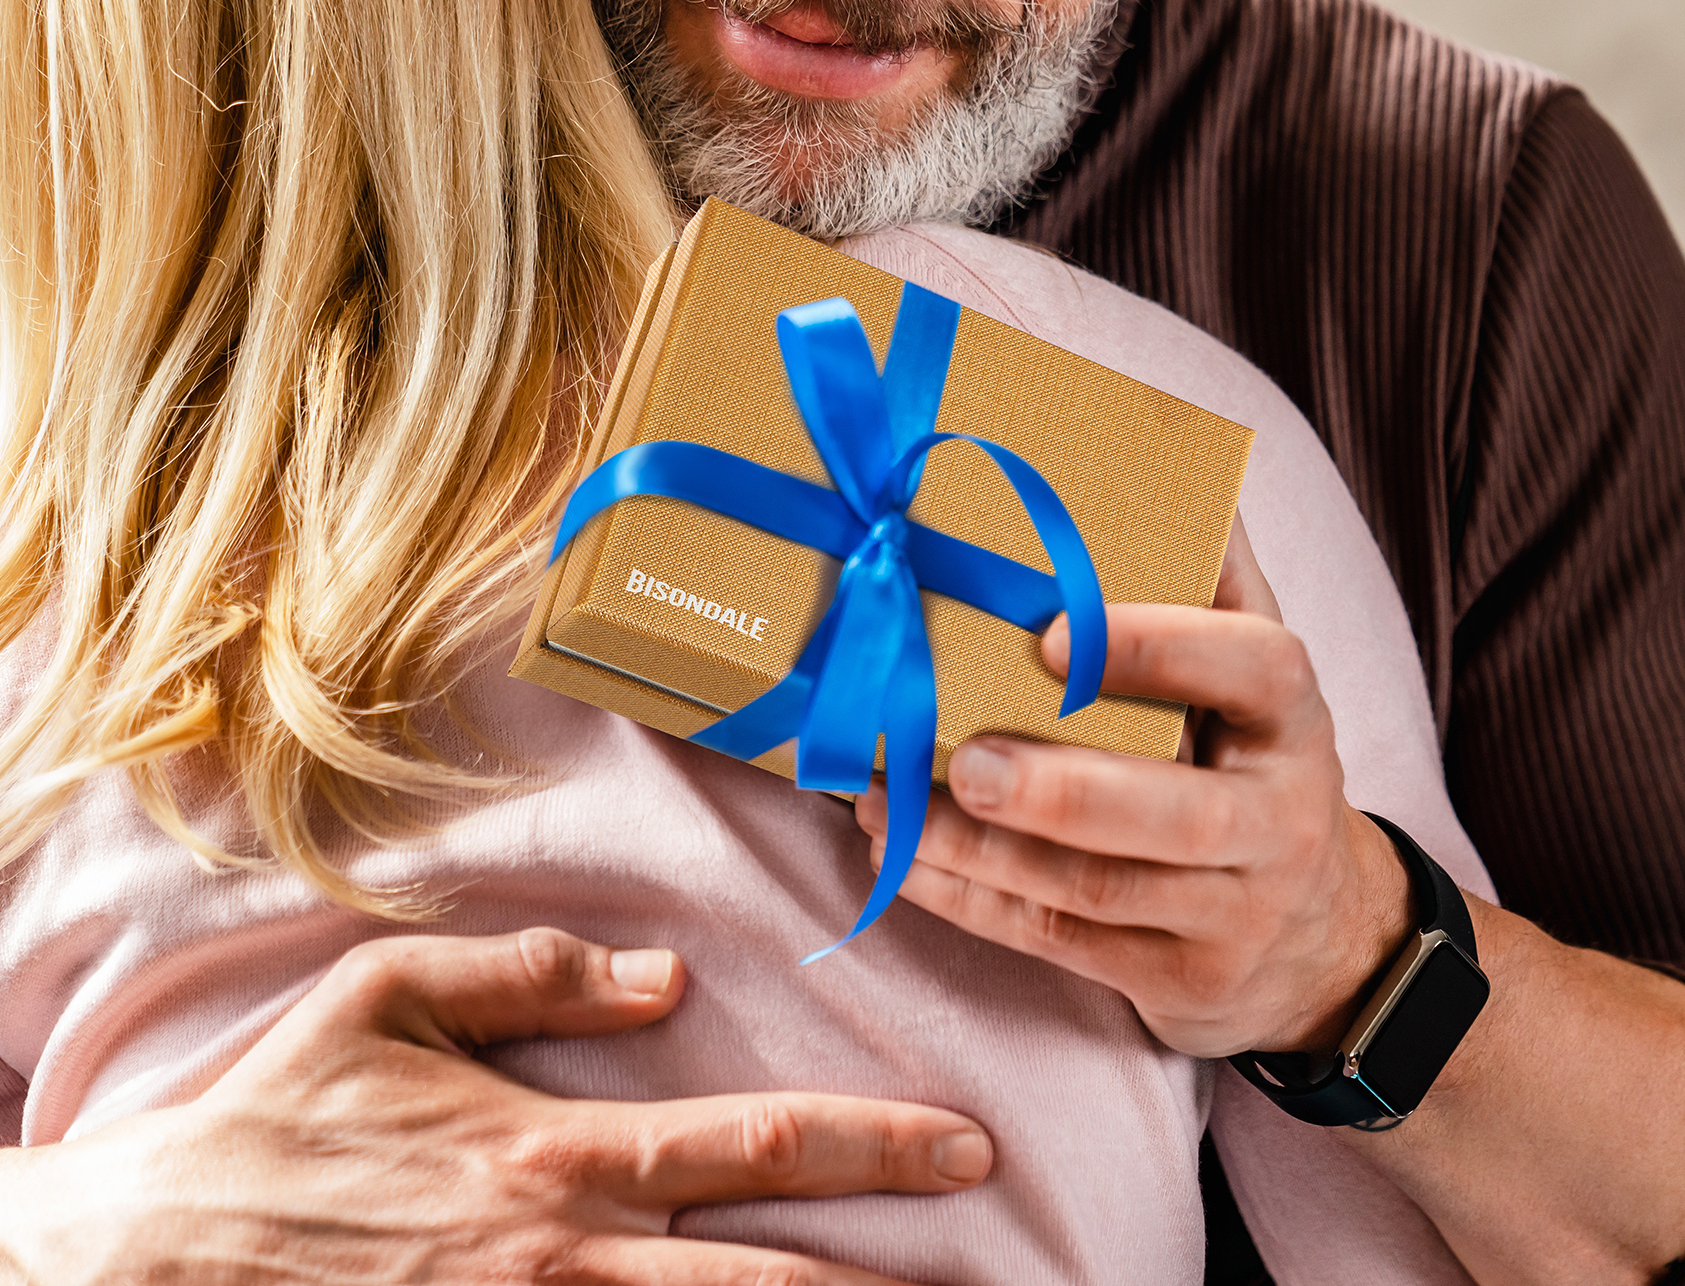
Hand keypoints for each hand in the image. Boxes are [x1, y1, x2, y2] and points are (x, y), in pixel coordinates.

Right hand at [0, 927, 990, 1285]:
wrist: (156, 1256)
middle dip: (885, 1275)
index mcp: (555, 1151)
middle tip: (986, 1269)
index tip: (962, 1146)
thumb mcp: (388, 993)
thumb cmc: (280, 1113)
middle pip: (761, 1273)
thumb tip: (662, 977)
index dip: (868, 1143)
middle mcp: (565, 1253)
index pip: (750, 1142)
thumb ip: (531, 971)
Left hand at [855, 519, 1411, 1057]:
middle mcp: (1279, 820)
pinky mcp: (1178, 980)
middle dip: (1061, 791)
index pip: (1254, 670)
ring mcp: (1233, 913)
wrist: (1327, 941)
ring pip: (1101, 890)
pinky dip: (974, 902)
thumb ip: (1216, 573)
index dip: (1158, 648)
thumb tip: (1169, 445)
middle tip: (962, 757)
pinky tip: (903, 861)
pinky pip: (1063, 943)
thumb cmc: (1256, 762)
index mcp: (1294, 720)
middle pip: (1174, 814)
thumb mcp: (1262, 673)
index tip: (1052, 634)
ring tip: (890, 804)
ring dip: (985, 850)